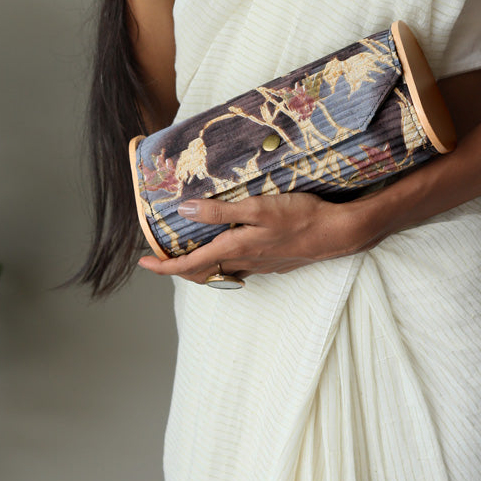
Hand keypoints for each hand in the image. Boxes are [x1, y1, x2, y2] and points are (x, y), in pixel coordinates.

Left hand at [136, 192, 370, 284]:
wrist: (335, 233)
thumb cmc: (298, 216)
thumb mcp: (256, 207)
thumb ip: (219, 211)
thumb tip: (184, 212)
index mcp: (235, 248)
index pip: (189, 265)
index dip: (164, 266)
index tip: (145, 263)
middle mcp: (244, 262)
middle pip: (202, 273)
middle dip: (179, 269)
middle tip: (162, 258)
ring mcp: (260, 266)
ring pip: (221, 273)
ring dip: (200, 267)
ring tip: (189, 253)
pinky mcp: (272, 263)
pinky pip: (239, 269)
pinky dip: (223, 264)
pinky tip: (229, 251)